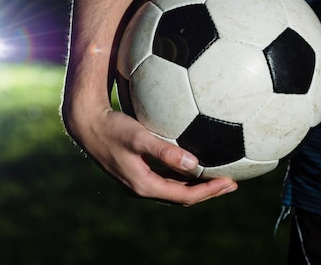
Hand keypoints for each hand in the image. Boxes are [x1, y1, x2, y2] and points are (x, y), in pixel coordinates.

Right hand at [63, 102, 237, 205]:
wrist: (87, 124)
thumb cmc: (112, 128)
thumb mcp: (139, 138)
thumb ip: (165, 151)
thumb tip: (194, 163)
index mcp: (144, 185)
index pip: (184, 195)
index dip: (209, 191)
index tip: (230, 182)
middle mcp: (143, 187)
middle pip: (183, 196)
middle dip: (209, 192)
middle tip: (233, 184)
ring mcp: (140, 180)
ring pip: (176, 188)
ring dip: (199, 185)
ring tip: (221, 177)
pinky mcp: (139, 170)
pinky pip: (168, 178)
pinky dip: (186, 176)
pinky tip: (197, 163)